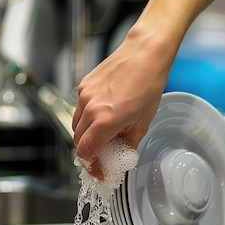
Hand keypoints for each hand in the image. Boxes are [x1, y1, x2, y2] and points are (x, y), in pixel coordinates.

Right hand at [72, 24, 175, 178]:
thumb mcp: (143, 122)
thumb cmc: (148, 85)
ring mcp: (84, 95)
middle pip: (78, 141)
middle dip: (88, 152)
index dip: (91, 166)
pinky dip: (87, 117)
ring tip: (103, 135)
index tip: (99, 171)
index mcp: (105, 121)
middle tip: (101, 157)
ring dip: (86, 135)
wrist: (144, 53)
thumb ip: (127, 143)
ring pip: (76, 125)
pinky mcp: (84, 85)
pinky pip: (79, 108)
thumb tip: (120, 155)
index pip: (85, 152)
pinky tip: (103, 114)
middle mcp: (91, 108)